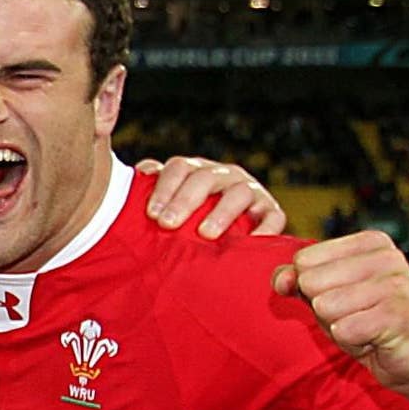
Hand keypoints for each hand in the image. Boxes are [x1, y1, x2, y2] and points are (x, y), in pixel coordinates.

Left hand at [140, 155, 286, 239]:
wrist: (226, 238)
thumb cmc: (186, 222)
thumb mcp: (168, 205)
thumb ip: (148, 190)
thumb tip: (135, 176)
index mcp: (196, 171)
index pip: (179, 168)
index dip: (164, 188)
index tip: (151, 214)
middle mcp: (224, 175)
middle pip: (205, 178)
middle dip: (185, 200)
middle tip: (167, 224)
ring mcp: (249, 191)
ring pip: (238, 194)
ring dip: (221, 213)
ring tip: (205, 234)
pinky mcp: (270, 211)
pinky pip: (273, 217)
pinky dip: (265, 228)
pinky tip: (251, 242)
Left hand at [276, 229, 408, 392]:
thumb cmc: (370, 324)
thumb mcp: (328, 296)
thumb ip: (298, 281)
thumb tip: (280, 279)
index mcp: (370, 243)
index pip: (304, 260)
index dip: (311, 289)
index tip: (340, 299)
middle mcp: (387, 256)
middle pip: (311, 282)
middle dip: (324, 310)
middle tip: (355, 317)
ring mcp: (396, 284)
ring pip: (325, 306)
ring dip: (338, 327)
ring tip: (365, 328)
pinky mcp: (399, 314)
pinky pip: (343, 329)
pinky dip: (352, 342)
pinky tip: (375, 340)